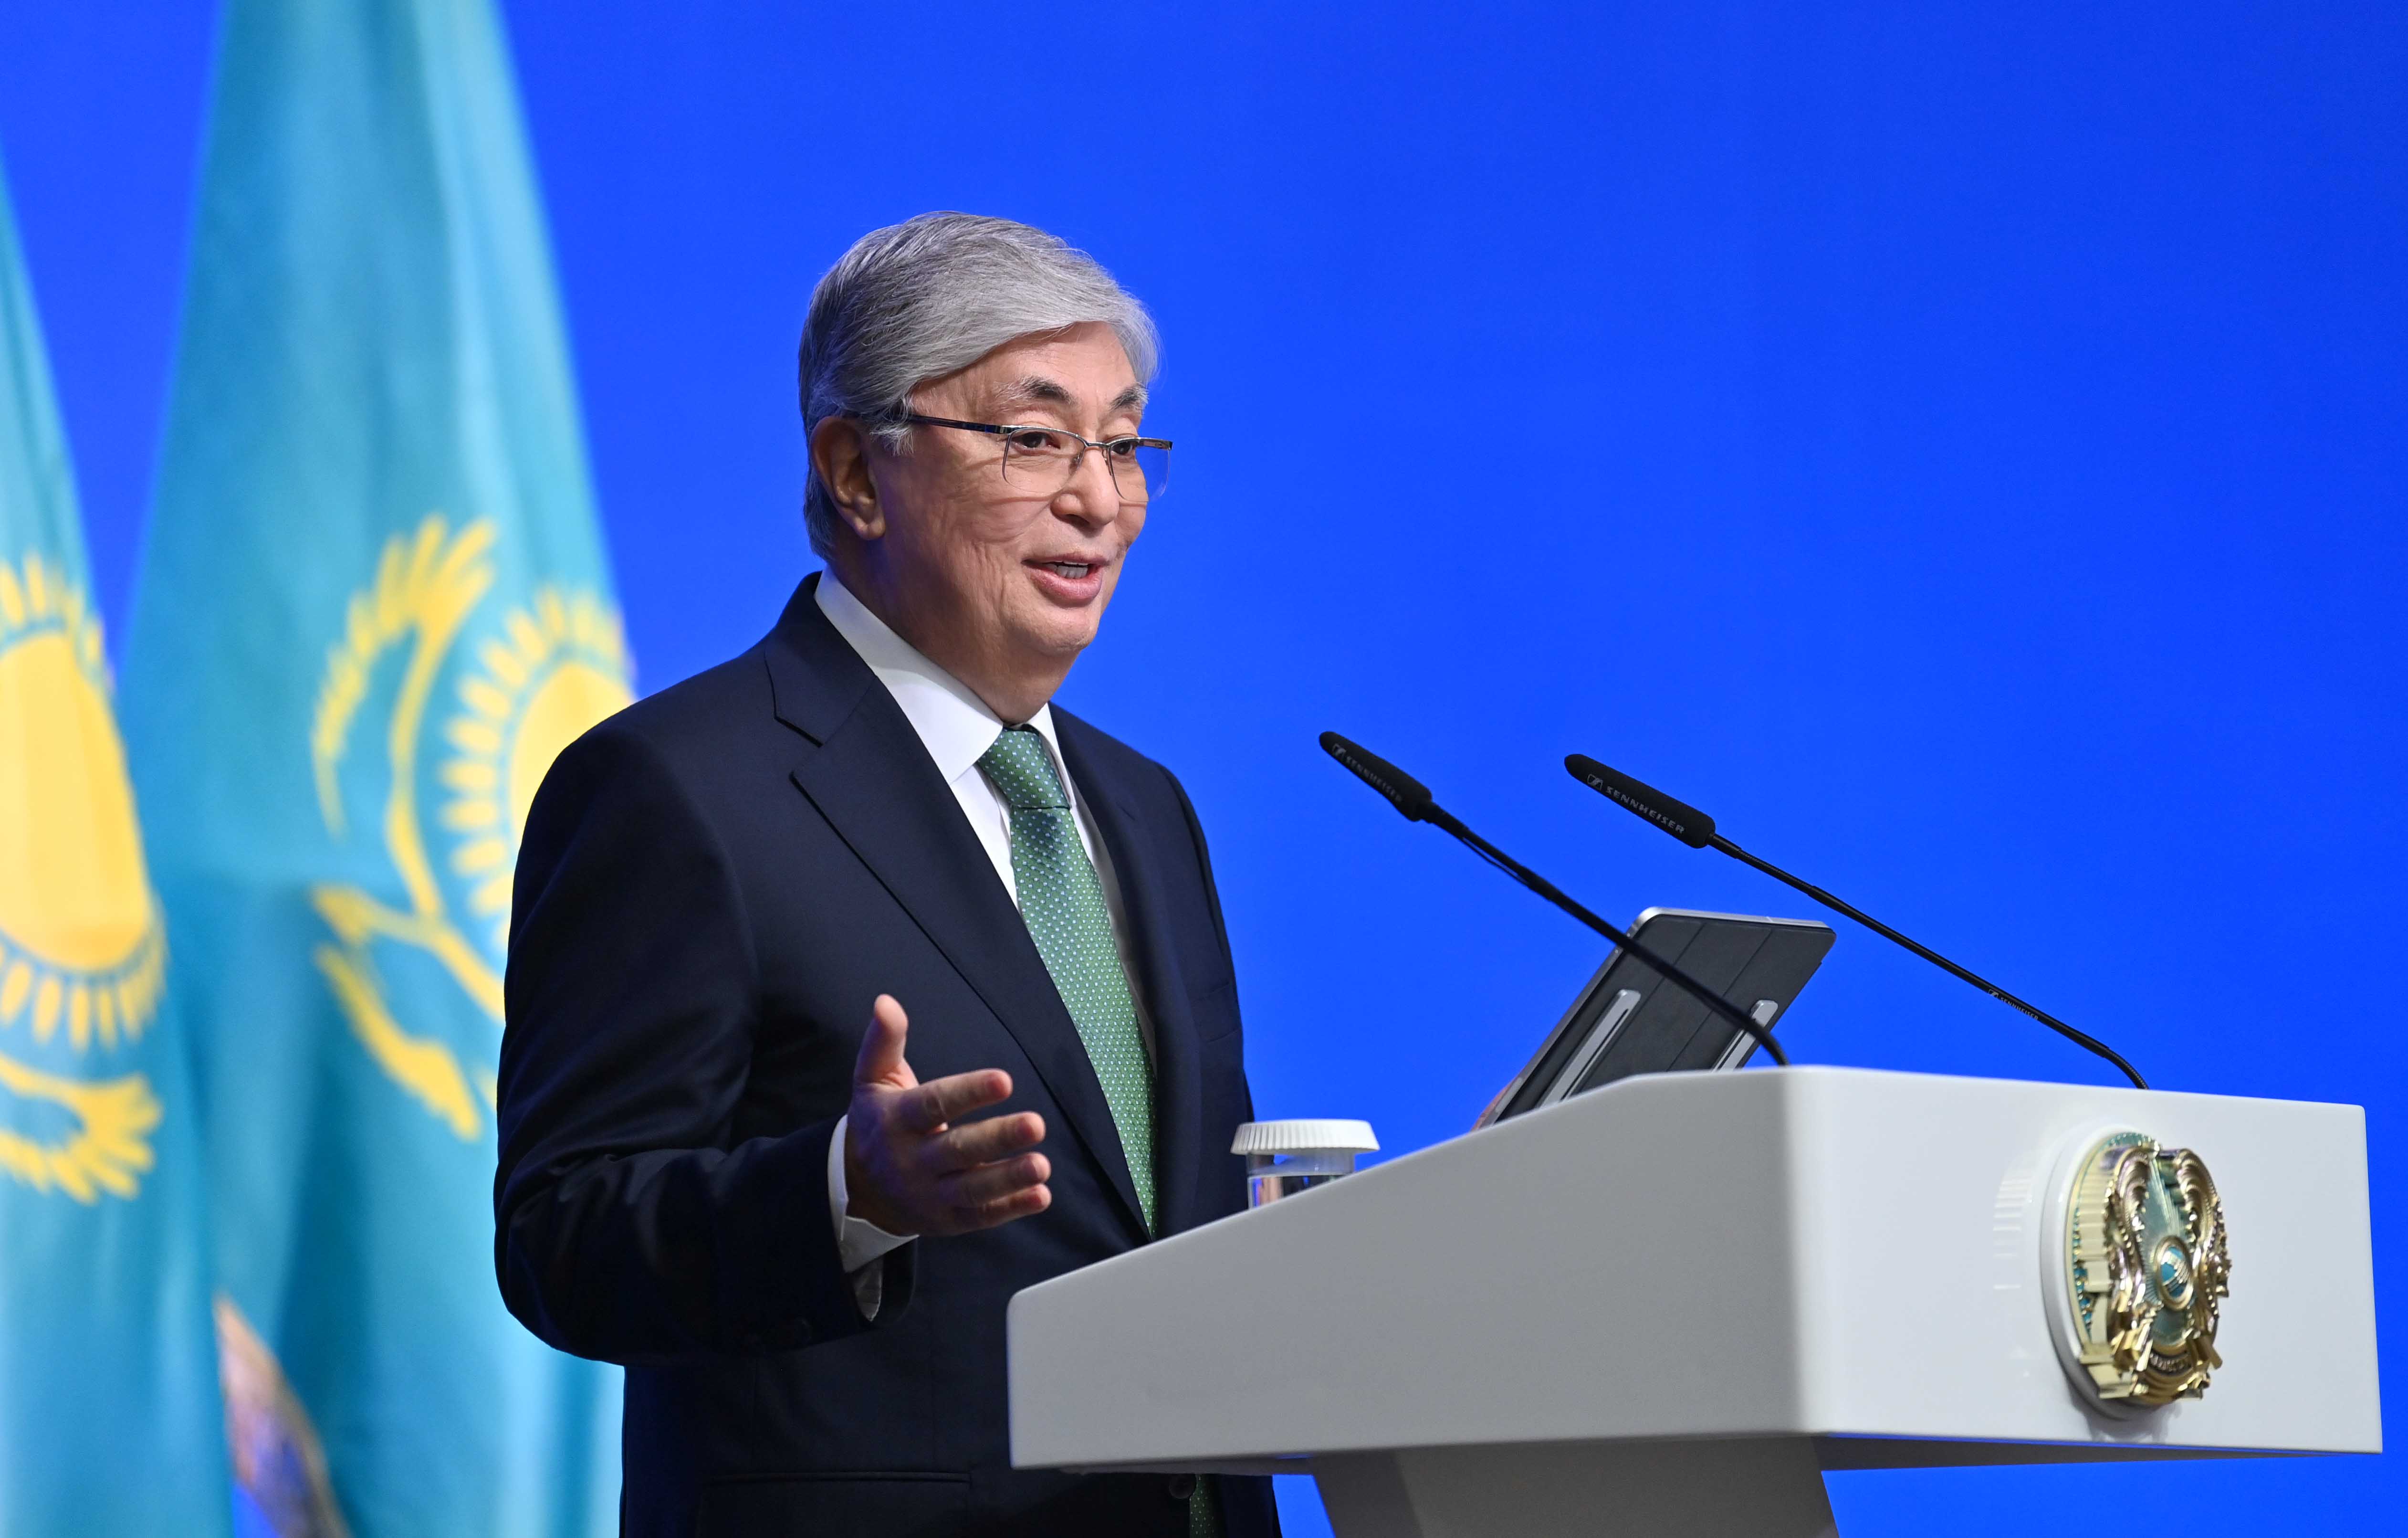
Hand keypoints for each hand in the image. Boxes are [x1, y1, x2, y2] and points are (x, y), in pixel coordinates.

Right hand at [843, 994, 1050, 1236]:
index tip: (1004, 1080)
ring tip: (1042, 1165)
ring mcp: (929, 1195)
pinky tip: (1041, 1195)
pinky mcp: (946, 1220)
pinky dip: (1011, 1208)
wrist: (856, 1187)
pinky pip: (980, 1217)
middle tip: (1037, 1123)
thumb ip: (884, 1042)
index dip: (969, 1093)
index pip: (934, 1105)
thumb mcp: (872, 1080)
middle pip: (958, 1149)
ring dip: (1009, 1178)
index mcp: (897, 1121)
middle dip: (998, 1138)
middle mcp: (911, 1161)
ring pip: (972, 1189)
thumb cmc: (877, 1122)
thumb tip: (886, 1002)